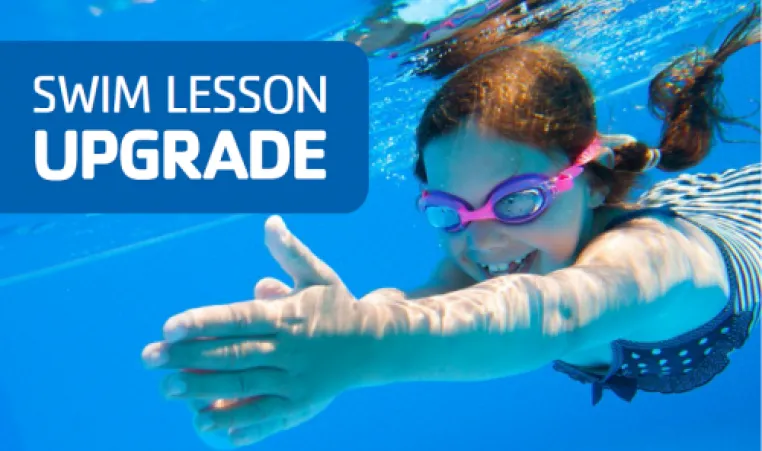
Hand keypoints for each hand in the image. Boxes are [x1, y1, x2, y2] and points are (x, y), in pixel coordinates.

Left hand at [142, 215, 375, 447]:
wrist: (376, 344)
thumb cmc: (337, 306)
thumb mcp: (319, 275)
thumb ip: (291, 253)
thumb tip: (271, 221)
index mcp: (288, 315)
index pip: (239, 318)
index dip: (203, 322)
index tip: (169, 327)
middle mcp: (290, 349)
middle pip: (233, 354)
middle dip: (188, 358)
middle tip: (149, 359)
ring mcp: (296, 381)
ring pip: (245, 386)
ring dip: (204, 391)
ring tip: (167, 390)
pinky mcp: (302, 405)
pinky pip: (269, 417)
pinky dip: (241, 424)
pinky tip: (209, 428)